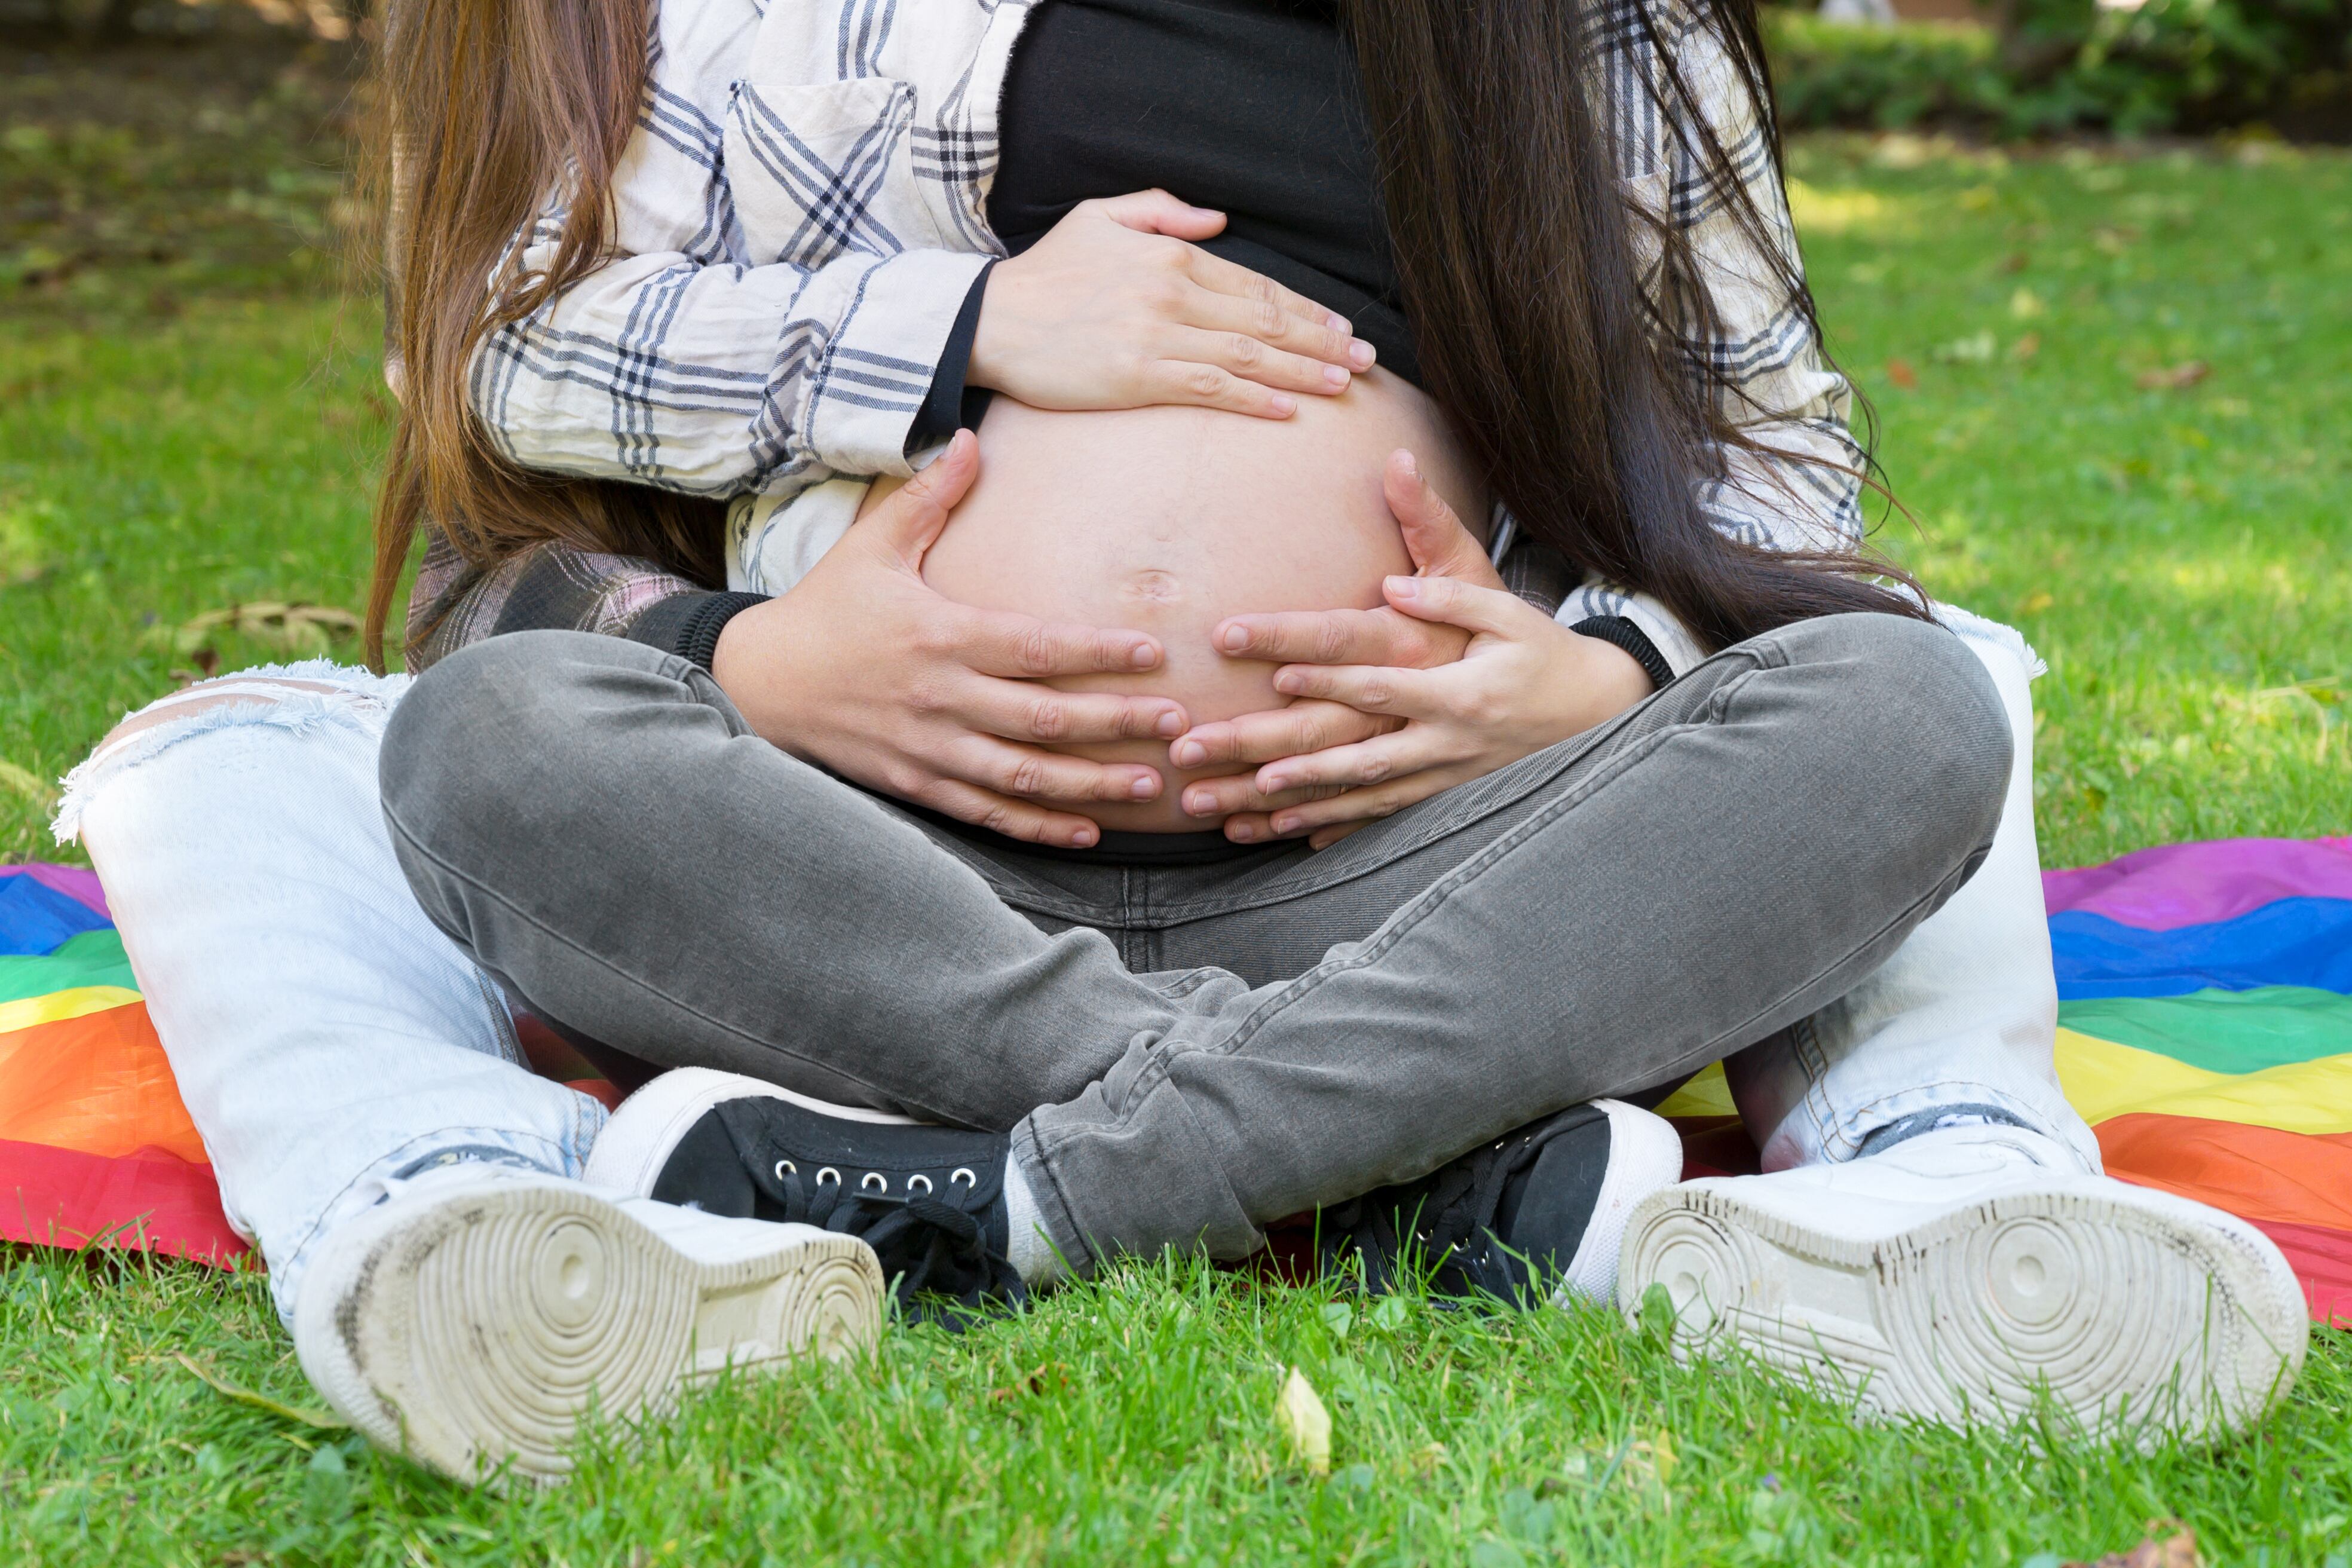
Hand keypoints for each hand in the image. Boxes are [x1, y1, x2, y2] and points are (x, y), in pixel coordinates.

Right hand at [710, 431, 1189, 847]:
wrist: (757, 682)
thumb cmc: (825, 608)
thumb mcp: (872, 545)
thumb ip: (929, 497)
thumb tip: (972, 436)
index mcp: (941, 634)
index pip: (1036, 647)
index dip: (1098, 653)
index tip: (1153, 653)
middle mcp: (941, 697)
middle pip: (1044, 718)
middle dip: (1117, 723)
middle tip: (1180, 725)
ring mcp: (930, 748)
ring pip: (1024, 775)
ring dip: (1091, 785)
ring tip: (1149, 784)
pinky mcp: (917, 783)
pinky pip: (988, 812)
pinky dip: (1039, 827)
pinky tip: (1088, 833)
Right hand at [970, 190, 1377, 419]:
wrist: (988, 319)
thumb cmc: (1044, 273)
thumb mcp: (1100, 217)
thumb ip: (1162, 210)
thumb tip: (1217, 220)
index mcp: (1171, 254)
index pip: (1255, 286)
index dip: (1305, 309)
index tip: (1339, 326)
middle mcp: (1173, 292)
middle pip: (1266, 321)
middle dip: (1323, 342)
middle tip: (1364, 360)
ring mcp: (1158, 336)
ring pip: (1249, 356)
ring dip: (1303, 373)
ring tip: (1343, 385)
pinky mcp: (1138, 377)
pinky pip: (1210, 388)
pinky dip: (1254, 399)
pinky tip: (1287, 410)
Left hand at [1185, 450, 1655, 848]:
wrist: (1597, 715)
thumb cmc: (1544, 654)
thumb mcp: (1509, 611)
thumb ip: (1450, 592)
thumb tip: (1392, 583)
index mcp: (1453, 686)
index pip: (1372, 677)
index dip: (1317, 670)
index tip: (1259, 661)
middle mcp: (1440, 739)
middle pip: (1341, 749)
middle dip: (1265, 752)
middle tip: (1197, 750)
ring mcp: (1439, 778)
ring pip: (1350, 797)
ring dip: (1283, 805)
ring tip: (1222, 810)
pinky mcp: (1440, 799)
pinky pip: (1376, 821)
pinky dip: (1329, 830)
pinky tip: (1281, 835)